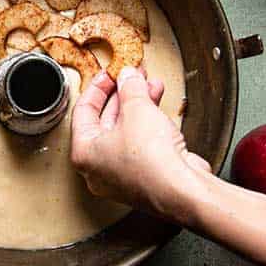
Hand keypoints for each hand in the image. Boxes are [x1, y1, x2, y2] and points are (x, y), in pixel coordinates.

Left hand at [69, 68, 209, 218]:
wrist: (182, 191)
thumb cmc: (151, 162)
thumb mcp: (137, 108)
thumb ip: (130, 87)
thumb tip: (128, 78)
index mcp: (84, 154)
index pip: (83, 111)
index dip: (98, 86)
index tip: (110, 74)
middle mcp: (99, 170)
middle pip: (106, 122)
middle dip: (124, 95)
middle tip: (134, 78)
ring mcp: (122, 177)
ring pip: (127, 133)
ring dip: (140, 107)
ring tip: (152, 87)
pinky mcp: (144, 180)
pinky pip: (142, 146)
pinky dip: (150, 126)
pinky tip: (160, 108)